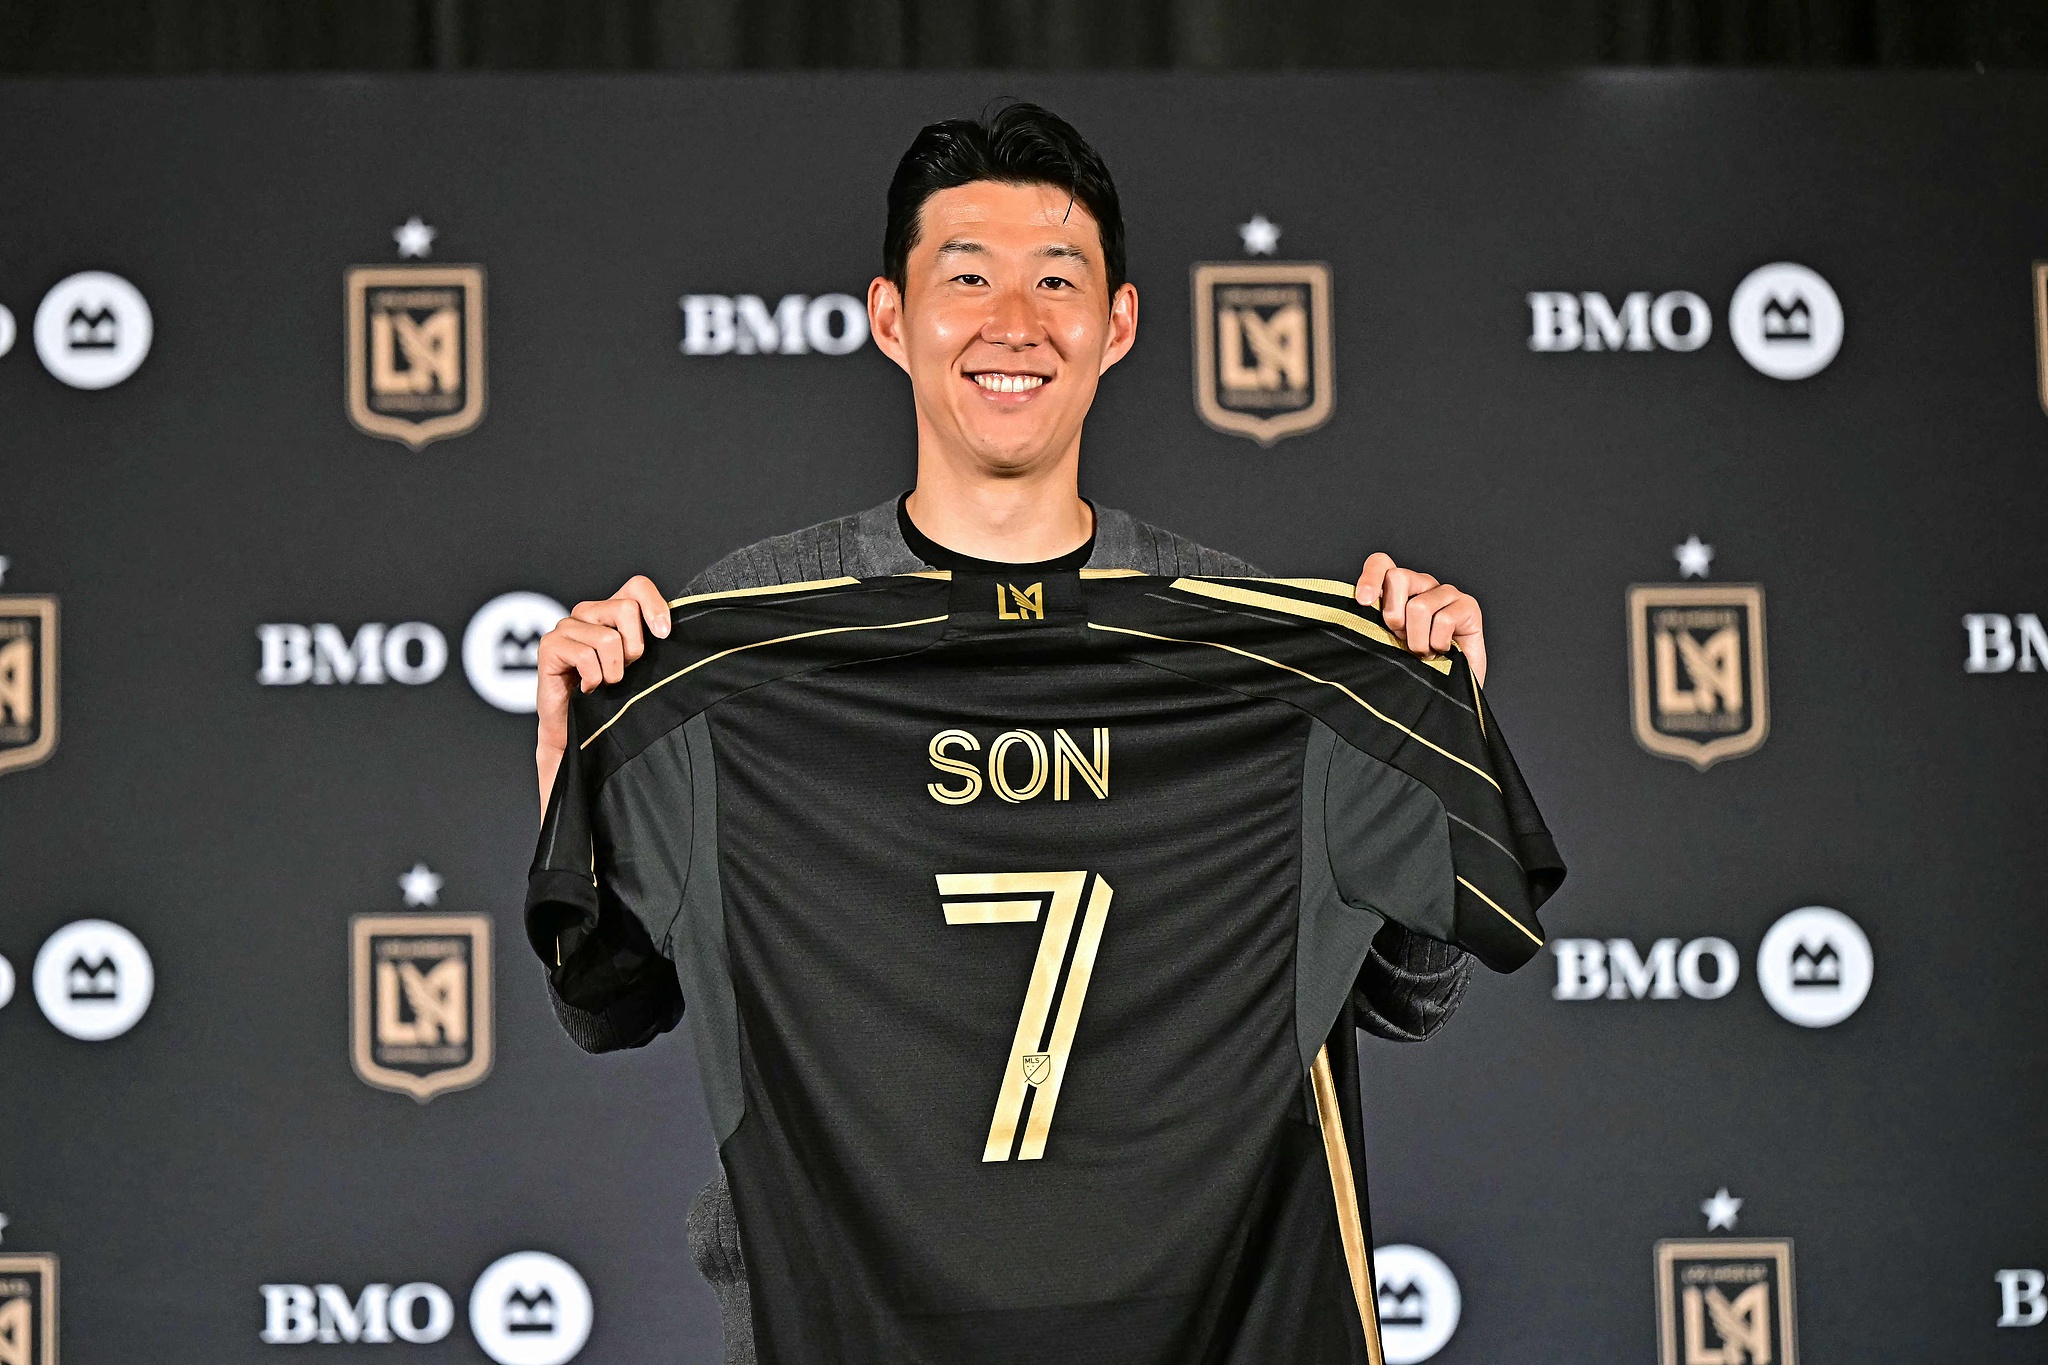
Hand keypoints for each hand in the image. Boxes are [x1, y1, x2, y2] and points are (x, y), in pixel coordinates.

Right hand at [536, 575, 670, 812]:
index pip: (637, 586)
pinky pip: (586, 656)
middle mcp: (588, 612)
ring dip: (613, 672)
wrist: (579, 732)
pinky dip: (593, 680)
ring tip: (604, 684)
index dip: (655, 605)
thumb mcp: (643, 667)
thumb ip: (655, 642)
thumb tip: (681, 630)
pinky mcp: (549, 645)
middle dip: (634, 648)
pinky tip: (586, 690)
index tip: (664, 636)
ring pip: (608, 638)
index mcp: (612, 611)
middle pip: (625, 609)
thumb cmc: (615, 699)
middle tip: (625, 672)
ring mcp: (566, 626)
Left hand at [1355, 552, 1487, 686]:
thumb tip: (1358, 608)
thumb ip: (1371, 623)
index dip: (1370, 577)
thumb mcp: (1384, 644)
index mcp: (1398, 589)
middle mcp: (1422, 585)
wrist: (1447, 691)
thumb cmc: (1412, 667)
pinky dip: (1438, 644)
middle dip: (1393, 616)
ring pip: (1419, 606)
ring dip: (1417, 640)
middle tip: (1402, 639)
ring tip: (1424, 652)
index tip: (1364, 602)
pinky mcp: (1468, 605)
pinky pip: (1444, 619)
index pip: (1381, 563)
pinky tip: (1444, 651)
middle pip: (1398, 577)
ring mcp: (1446, 593)